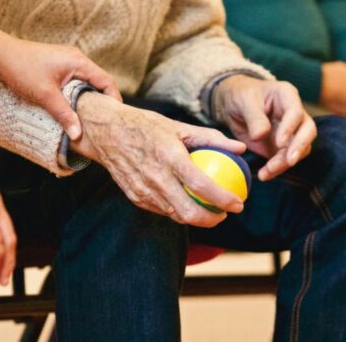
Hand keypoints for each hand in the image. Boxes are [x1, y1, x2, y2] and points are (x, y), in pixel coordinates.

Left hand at [0, 39, 121, 139]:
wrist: (0, 54)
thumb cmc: (22, 69)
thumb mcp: (45, 95)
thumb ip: (64, 115)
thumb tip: (78, 135)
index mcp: (79, 62)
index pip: (106, 81)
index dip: (114, 100)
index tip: (115, 118)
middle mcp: (77, 59)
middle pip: (99, 81)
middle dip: (103, 101)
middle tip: (104, 121)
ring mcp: (67, 60)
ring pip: (86, 82)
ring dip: (89, 98)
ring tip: (90, 117)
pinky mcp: (58, 64)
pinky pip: (76, 80)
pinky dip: (78, 93)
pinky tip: (73, 106)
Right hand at [71, 92, 246, 226]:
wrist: (106, 132)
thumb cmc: (145, 126)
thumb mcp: (178, 126)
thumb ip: (211, 138)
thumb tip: (240, 148)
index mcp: (169, 156)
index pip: (201, 185)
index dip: (224, 199)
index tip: (238, 203)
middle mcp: (155, 177)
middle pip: (189, 212)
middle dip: (212, 219)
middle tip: (225, 213)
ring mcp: (143, 190)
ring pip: (175, 215)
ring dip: (196, 218)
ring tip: (209, 210)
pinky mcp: (135, 197)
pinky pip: (161, 210)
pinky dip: (177, 210)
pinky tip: (187, 203)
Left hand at [213, 75, 316, 181]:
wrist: (232, 104)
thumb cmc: (241, 95)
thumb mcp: (244, 101)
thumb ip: (254, 117)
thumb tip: (260, 136)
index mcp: (286, 96)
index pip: (296, 112)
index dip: (290, 128)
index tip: (279, 142)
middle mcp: (294, 114)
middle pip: (308, 131)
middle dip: (299, 147)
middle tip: (289, 161)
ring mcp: (291, 131)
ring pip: (299, 149)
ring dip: (285, 162)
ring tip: (268, 171)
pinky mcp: (282, 146)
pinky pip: (285, 159)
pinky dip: (276, 169)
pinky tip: (264, 175)